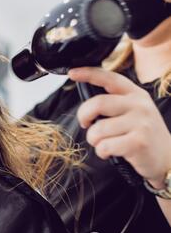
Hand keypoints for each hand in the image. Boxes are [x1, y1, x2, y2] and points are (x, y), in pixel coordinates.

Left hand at [69, 67, 170, 187]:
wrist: (167, 159)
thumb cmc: (142, 135)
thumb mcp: (134, 112)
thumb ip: (114, 104)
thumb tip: (86, 106)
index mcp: (135, 94)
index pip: (109, 78)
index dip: (88, 73)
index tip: (72, 73)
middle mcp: (139, 105)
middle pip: (97, 104)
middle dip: (83, 116)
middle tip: (86, 124)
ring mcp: (140, 123)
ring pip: (98, 130)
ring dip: (94, 140)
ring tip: (104, 143)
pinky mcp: (139, 142)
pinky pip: (105, 146)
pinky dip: (101, 152)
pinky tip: (110, 153)